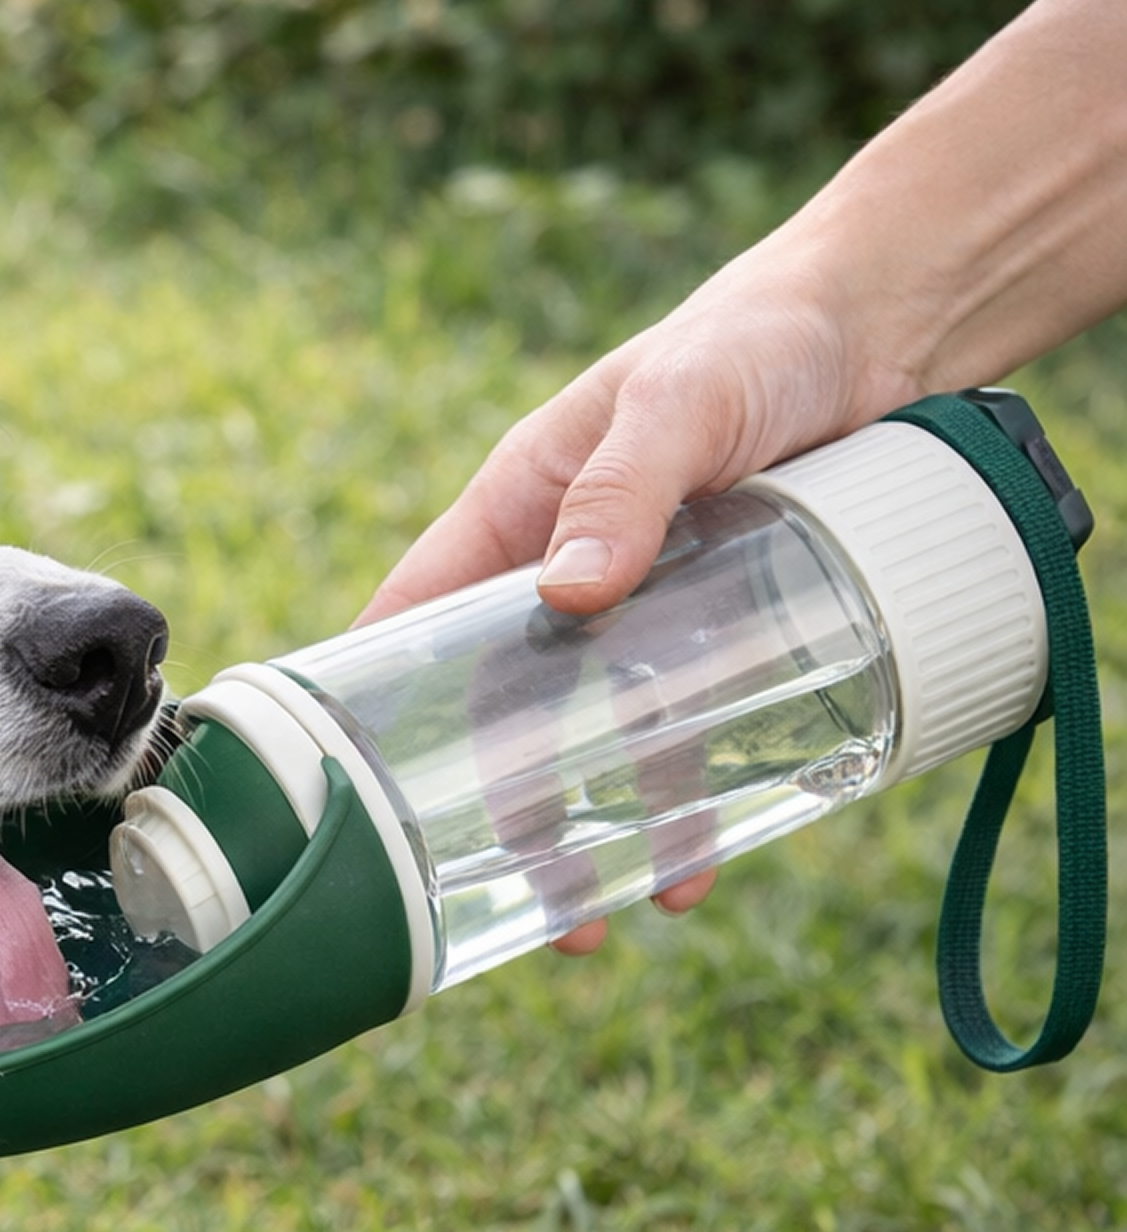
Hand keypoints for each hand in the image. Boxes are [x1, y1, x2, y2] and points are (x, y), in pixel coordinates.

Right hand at [359, 257, 900, 947]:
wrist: (890, 325)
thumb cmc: (753, 336)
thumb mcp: (679, 401)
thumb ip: (626, 488)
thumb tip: (565, 593)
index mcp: (518, 513)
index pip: (413, 612)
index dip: (366, 692)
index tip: (340, 781)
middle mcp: (564, 576)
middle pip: (502, 707)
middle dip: (500, 801)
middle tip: (507, 884)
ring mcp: (642, 615)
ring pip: (594, 740)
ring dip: (599, 824)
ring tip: (611, 906)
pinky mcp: (720, 638)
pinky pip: (686, 735)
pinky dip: (686, 802)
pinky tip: (694, 861)